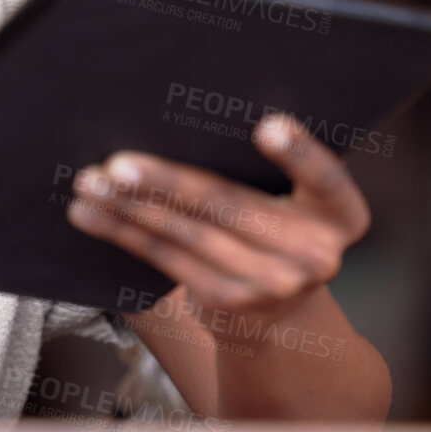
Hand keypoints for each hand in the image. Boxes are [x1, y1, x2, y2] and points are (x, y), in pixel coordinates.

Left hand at [65, 113, 371, 317]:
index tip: (267, 126)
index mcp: (340, 214)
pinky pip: (166, 258)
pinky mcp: (230, 302)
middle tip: (118, 163)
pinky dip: (123, 232)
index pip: (327, 178)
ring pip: (188, 233)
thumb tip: (172, 117)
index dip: (301, 154)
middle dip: (167, 181)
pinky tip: (90, 214)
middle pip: (231, 205)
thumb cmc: (268, 227)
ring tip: (90, 183)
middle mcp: (317, 253)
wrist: (272, 314)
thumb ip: (259, 168)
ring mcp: (274, 284)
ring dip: (129, 206)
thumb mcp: (286, 202)